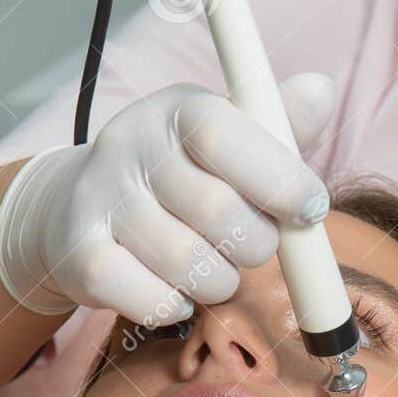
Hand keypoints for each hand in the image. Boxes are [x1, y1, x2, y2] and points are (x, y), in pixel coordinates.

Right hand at [0, 73, 335, 320]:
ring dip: (221, 281)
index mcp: (173, 109)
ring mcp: (98, 201)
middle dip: (257, 243)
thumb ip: (279, 123)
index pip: (223, 135)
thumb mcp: (230, 139)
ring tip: (216, 269)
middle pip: (216, 210)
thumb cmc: (180, 175)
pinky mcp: (79, 256)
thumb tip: (321, 90)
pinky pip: (150, 300)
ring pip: (188, 264)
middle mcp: (128, 145)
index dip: (279, 177)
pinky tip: (177, 291)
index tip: (311, 207)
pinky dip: (176, 306)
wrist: (76, 208)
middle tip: (256, 245)